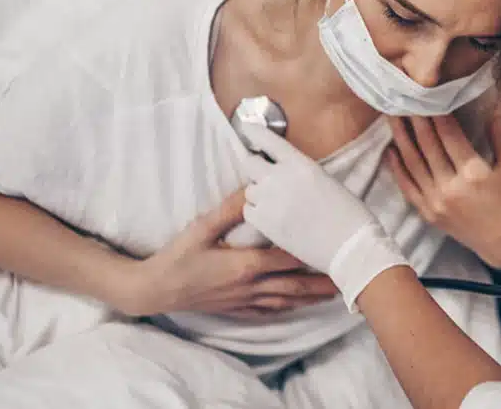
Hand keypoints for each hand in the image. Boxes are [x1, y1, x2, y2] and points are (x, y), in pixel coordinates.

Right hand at [121, 189, 338, 317]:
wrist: (154, 290)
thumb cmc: (177, 256)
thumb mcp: (201, 228)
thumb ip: (229, 210)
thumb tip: (253, 189)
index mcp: (246, 264)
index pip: (288, 258)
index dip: (312, 253)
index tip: (333, 247)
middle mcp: (250, 286)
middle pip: (294, 285)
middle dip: (321, 283)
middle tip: (346, 281)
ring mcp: (244, 301)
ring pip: (285, 301)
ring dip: (310, 298)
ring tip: (332, 295)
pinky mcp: (235, 309)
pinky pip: (268, 311)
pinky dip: (286, 308)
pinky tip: (296, 307)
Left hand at [238, 124, 409, 310]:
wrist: (350, 246)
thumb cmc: (348, 213)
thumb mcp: (326, 180)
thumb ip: (300, 172)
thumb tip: (282, 171)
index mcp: (301, 164)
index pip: (268, 140)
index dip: (254, 132)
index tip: (246, 128)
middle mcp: (281, 178)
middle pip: (250, 163)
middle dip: (256, 168)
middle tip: (265, 176)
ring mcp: (270, 202)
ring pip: (249, 190)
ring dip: (259, 193)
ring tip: (277, 203)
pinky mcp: (265, 224)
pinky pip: (249, 211)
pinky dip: (257, 213)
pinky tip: (273, 218)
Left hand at [386, 114, 500, 268]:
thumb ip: (500, 137)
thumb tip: (492, 107)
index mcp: (474, 173)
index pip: (449, 135)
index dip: (437, 114)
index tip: (428, 95)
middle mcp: (451, 188)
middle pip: (427, 145)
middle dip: (416, 119)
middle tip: (405, 99)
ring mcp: (436, 202)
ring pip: (413, 163)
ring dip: (401, 137)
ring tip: (392, 116)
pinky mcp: (428, 214)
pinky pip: (407, 186)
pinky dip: (397, 167)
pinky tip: (390, 150)